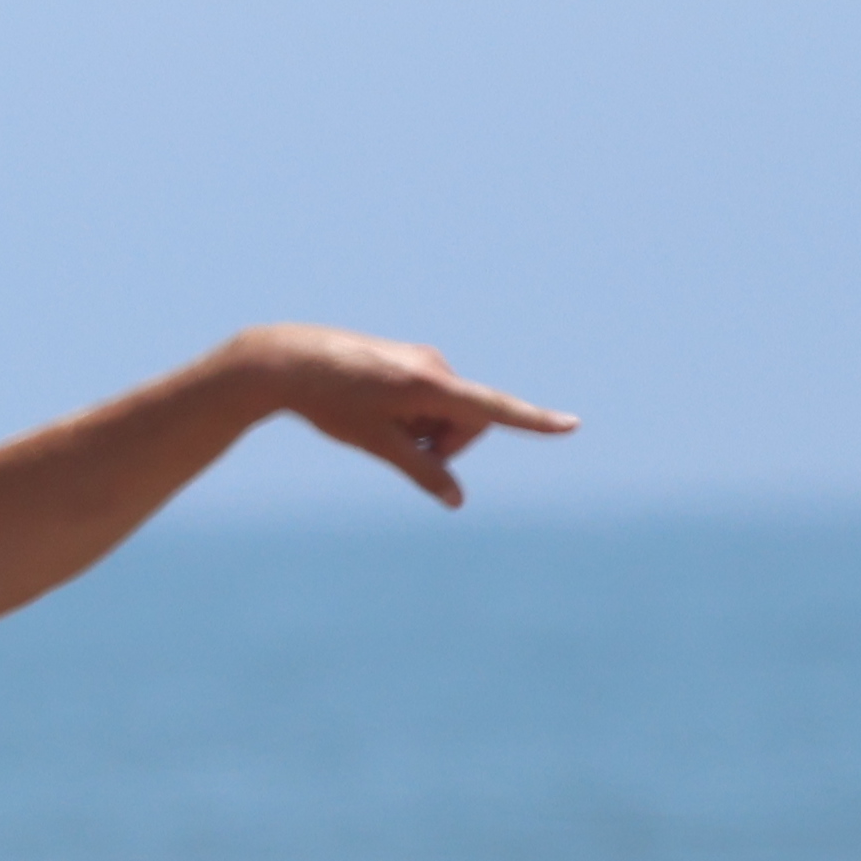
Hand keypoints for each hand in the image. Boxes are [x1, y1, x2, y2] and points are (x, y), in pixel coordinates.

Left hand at [231, 326, 575, 511]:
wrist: (288, 361)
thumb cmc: (330, 403)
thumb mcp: (376, 443)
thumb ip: (422, 471)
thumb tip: (456, 500)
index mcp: (429, 385)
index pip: (493, 409)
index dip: (534, 421)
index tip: (572, 425)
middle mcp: (435, 367)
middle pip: (469, 423)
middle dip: (444, 444)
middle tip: (396, 445)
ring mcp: (424, 360)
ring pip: (447, 414)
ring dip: (424, 430)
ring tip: (376, 422)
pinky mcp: (412, 360)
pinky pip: (430, 400)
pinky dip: (414, 416)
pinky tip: (372, 410)